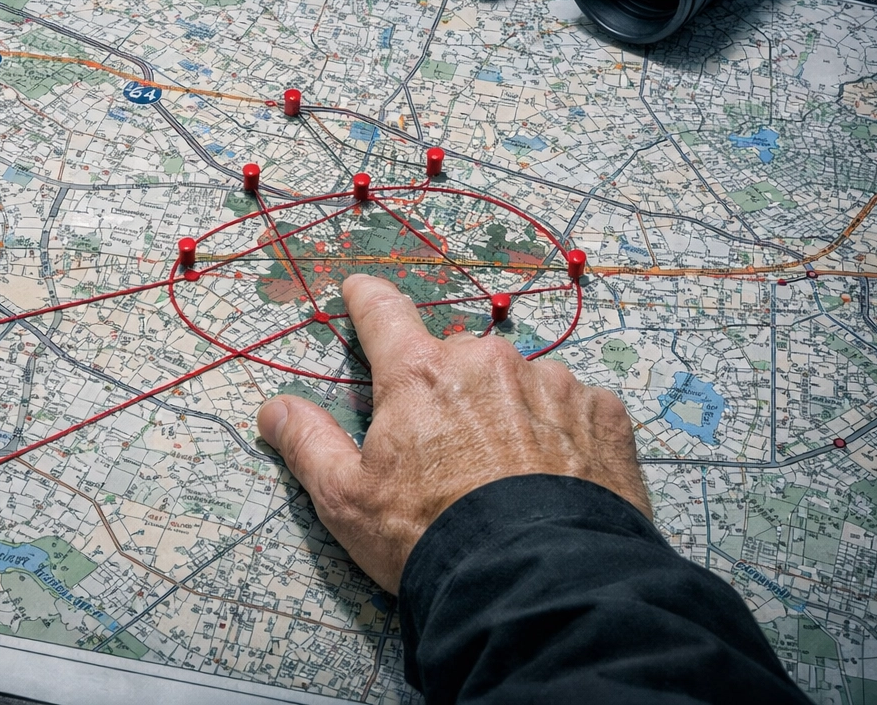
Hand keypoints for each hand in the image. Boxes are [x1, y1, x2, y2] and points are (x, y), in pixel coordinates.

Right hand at [256, 273, 648, 592]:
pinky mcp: (603, 414)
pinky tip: (559, 474)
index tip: (359, 290)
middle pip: (456, 356)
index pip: (382, 312)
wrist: (538, 585)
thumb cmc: (432, 539)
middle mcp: (486, 361)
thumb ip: (307, 443)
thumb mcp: (346, 500)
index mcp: (418, 373)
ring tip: (510, 473)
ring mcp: (552, 383)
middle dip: (448, 388)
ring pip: (519, 382)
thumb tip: (273, 408)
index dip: (366, 298)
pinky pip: (576, 406)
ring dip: (510, 410)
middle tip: (449, 448)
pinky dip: (564, 430)